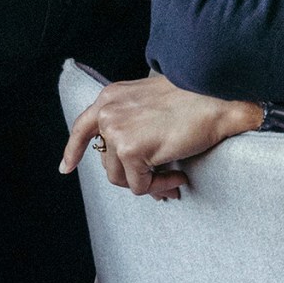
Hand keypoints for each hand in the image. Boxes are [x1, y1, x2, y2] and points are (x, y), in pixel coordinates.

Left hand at [59, 71, 260, 199]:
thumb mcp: (155, 101)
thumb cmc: (198, 97)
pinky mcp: (129, 149)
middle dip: (134, 176)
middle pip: (108, 161)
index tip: (66, 168)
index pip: (82, 127)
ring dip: (149, 183)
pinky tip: (179, 177)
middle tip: (162, 182)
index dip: (74, 150)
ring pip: (122, 177)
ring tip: (174, 178)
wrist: (217, 96)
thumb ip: (136, 121)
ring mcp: (115, 131)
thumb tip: (136, 162)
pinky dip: (160, 186)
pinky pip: (140, 185)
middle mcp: (107, 112)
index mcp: (112, 97)